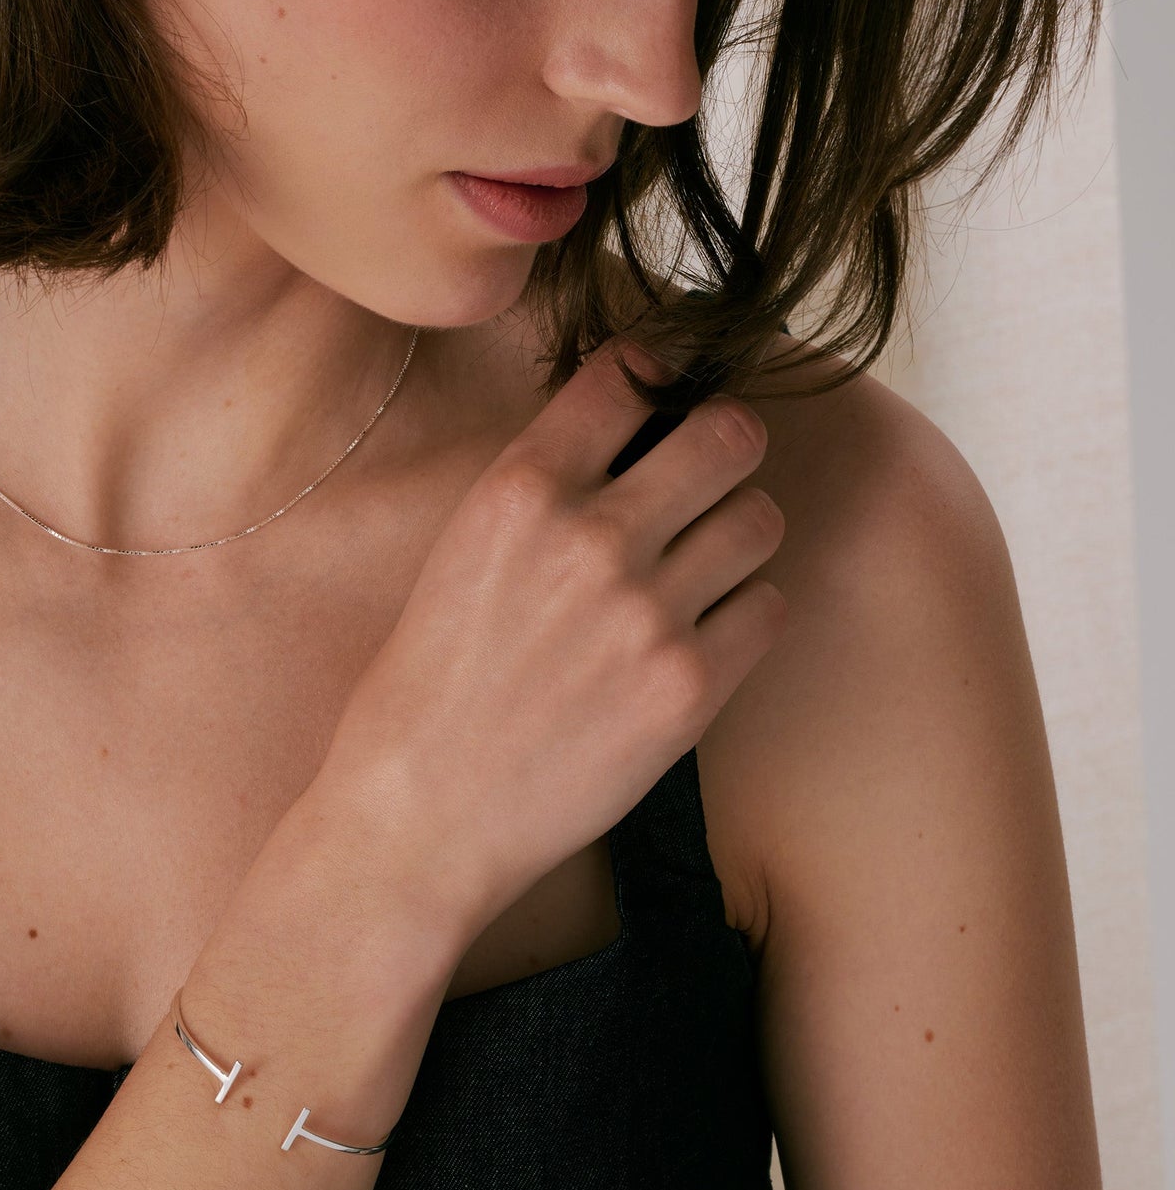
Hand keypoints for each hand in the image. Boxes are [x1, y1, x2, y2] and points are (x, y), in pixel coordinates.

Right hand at [306, 336, 784, 950]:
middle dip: (729, 448)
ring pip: (761, 520)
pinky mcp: (688, 689)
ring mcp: (647, 613)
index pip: (632, 375)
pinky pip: (768, 610)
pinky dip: (745, 615)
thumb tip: (638, 423)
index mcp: (521, 487)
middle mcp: (590, 537)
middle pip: (730, 435)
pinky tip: (698, 634)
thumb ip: (548, 484)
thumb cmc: (432, 683)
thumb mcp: (465, 547)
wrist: (422, 813)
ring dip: (741, 533)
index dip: (658, 380)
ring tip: (704, 564)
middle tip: (712, 476)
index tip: (663, 402)